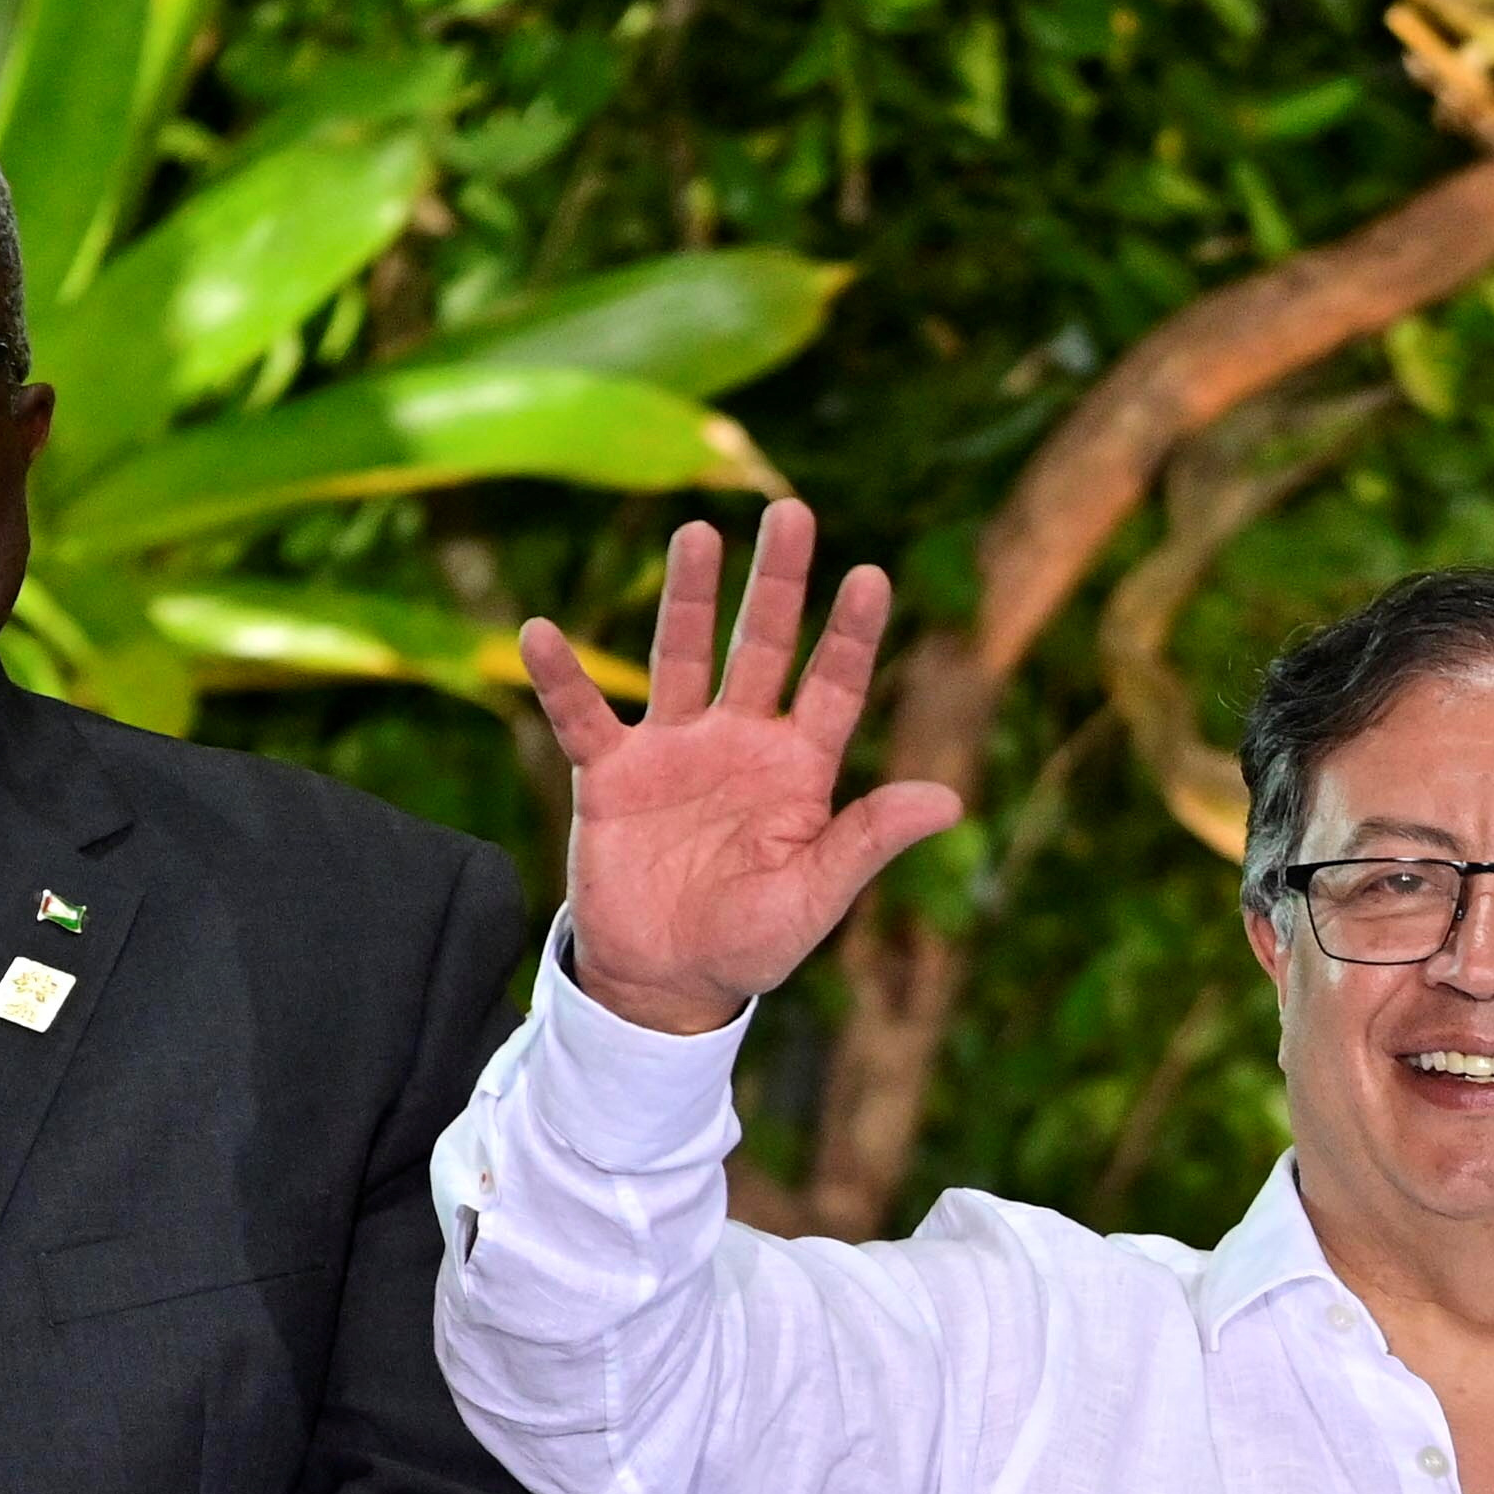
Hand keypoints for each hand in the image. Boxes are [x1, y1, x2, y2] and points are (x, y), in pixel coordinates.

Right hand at [524, 502, 960, 1035]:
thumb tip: (950, 798)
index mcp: (800, 770)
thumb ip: (869, 841)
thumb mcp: (816, 896)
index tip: (871, 574)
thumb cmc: (752, 942)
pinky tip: (542, 632)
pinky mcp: (611, 775)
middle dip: (777, 584)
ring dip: (687, 600)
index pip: (833, 687)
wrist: (667, 982)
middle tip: (790, 510)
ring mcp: (674, 750)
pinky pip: (582, 716)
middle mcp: (740, 742)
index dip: (851, 634)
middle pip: (761, 647)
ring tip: (699, 534)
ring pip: (680, 658)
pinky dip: (562, 678)